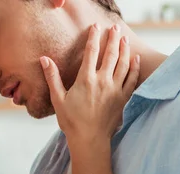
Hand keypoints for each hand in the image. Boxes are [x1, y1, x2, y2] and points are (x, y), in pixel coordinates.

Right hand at [40, 23, 139, 173]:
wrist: (90, 140)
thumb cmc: (71, 121)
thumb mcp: (58, 99)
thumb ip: (53, 77)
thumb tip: (44, 59)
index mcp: (86, 80)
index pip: (91, 52)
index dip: (94, 37)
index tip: (96, 27)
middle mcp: (103, 81)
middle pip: (110, 54)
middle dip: (113, 38)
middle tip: (114, 28)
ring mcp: (115, 89)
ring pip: (123, 63)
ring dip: (124, 49)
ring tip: (124, 39)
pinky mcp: (123, 99)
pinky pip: (131, 79)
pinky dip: (134, 67)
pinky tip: (135, 59)